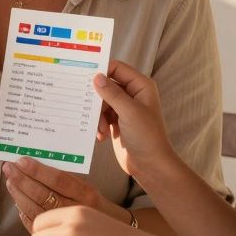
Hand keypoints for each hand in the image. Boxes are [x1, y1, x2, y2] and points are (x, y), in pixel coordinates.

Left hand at [2, 156, 128, 231]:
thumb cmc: (101, 214)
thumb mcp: (92, 194)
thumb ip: (69, 184)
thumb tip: (36, 167)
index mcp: (88, 196)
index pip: (58, 179)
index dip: (37, 170)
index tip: (21, 160)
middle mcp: (78, 214)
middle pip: (43, 195)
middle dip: (22, 180)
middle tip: (8, 168)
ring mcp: (69, 232)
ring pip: (35, 213)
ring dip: (19, 196)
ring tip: (11, 183)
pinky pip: (37, 230)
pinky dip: (25, 216)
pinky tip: (19, 205)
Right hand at [92, 60, 176, 177]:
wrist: (150, 166)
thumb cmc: (146, 137)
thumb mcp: (129, 112)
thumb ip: (112, 93)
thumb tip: (96, 76)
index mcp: (140, 86)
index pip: (116, 68)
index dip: (101, 71)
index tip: (84, 80)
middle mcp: (133, 94)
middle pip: (106, 86)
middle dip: (97, 100)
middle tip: (89, 110)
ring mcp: (124, 109)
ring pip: (101, 102)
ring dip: (97, 116)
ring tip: (101, 130)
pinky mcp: (117, 122)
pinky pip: (101, 116)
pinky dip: (99, 125)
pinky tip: (102, 136)